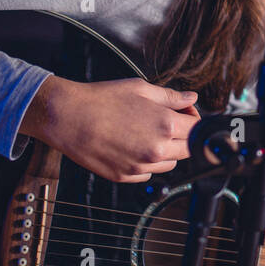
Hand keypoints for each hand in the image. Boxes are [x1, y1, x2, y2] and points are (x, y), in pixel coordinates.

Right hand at [21, 75, 200, 182]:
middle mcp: (156, 150)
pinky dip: (145, 162)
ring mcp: (140, 166)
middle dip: (181, 136)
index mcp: (165, 125)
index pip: (197, 129)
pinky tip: (131, 145)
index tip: (184, 113)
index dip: (192, 118)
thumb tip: (191, 98)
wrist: (67, 117)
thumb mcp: (141, 89)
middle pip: (187, 150)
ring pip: (168, 164)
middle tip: (165, 122)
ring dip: (165, 150)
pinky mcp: (125, 176)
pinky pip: (147, 173)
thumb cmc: (101, 100)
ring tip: (145, 132)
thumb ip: (171, 96)